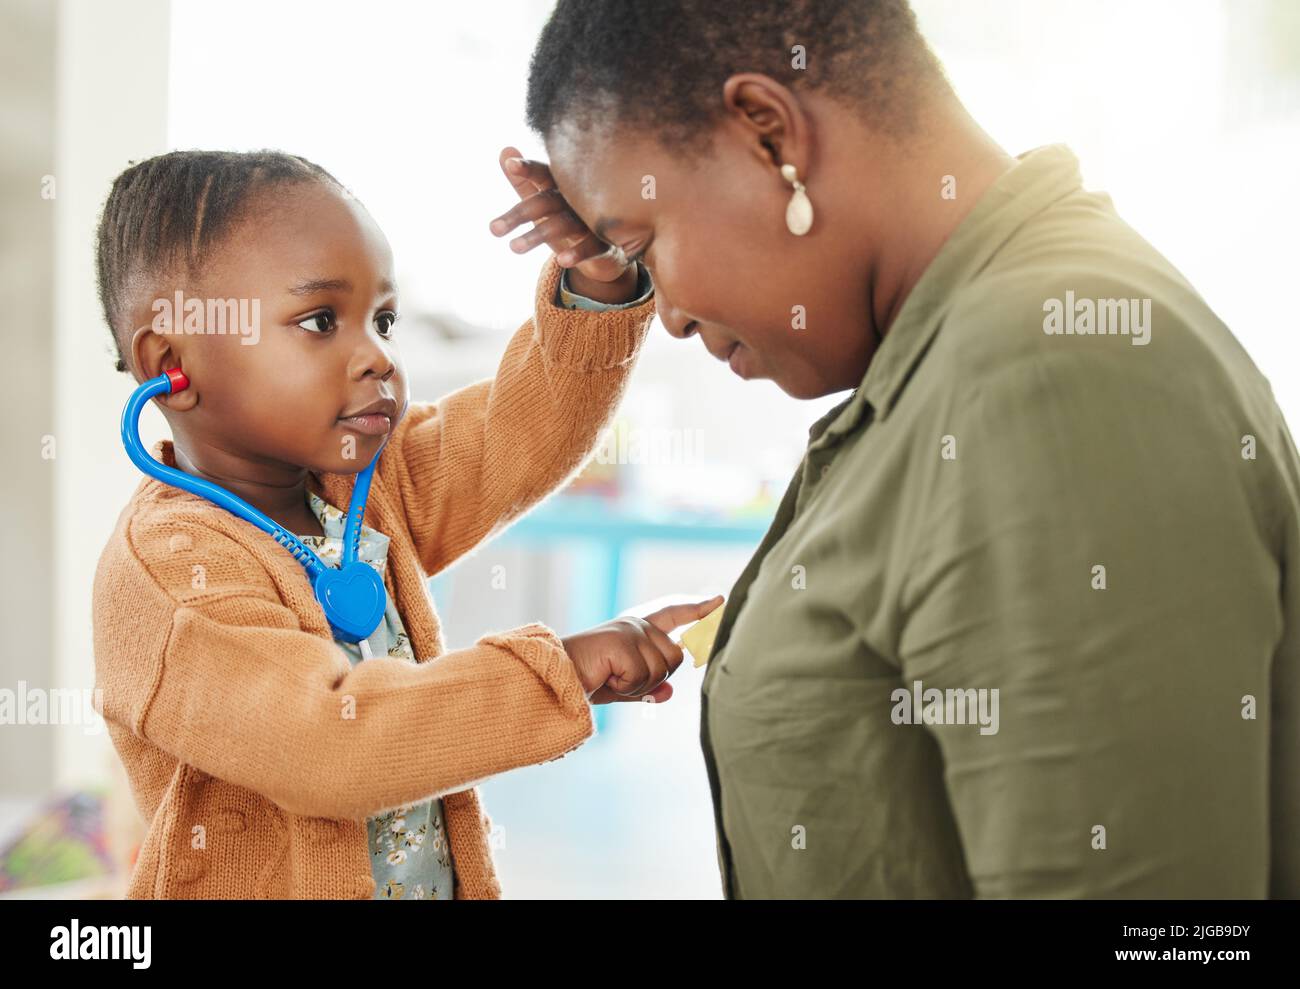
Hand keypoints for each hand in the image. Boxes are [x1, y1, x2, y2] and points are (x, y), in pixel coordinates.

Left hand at [488, 145, 638, 302]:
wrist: (609, 251)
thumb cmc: (570, 220)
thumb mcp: (544, 203)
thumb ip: (524, 182)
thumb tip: (504, 150)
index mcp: (564, 186)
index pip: (544, 174)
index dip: (529, 169)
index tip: (511, 166)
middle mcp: (579, 198)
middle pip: (546, 202)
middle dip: (519, 215)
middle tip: (493, 230)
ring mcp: (595, 220)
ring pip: (565, 224)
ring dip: (539, 235)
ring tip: (514, 248)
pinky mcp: (608, 243)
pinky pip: (593, 247)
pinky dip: (578, 253)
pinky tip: (562, 260)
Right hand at [562, 595, 724, 704]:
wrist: (554, 680)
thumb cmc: (583, 682)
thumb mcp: (621, 688)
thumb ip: (647, 688)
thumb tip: (669, 692)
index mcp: (636, 630)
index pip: (673, 615)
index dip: (698, 610)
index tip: (720, 600)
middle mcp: (636, 625)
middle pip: (675, 657)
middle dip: (654, 678)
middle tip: (619, 680)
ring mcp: (630, 631)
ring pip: (663, 669)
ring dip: (638, 685)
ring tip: (610, 678)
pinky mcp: (622, 642)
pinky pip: (644, 676)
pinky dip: (626, 687)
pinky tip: (605, 678)